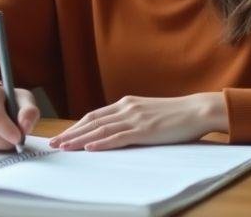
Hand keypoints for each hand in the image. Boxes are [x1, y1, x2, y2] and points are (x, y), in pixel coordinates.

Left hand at [48, 92, 227, 151]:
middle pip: (92, 122)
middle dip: (71, 133)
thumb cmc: (175, 114)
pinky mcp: (145, 130)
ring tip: (64, 147)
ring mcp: (135, 118)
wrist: (197, 110)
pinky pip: (119, 137)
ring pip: (100, 130)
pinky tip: (90, 148)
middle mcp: (126, 108)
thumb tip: (117, 128)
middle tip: (54, 143)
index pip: (94, 115)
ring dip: (80, 139)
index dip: (76, 126)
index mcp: (126, 103)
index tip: (62, 135)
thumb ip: (131, 118)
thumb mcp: (148, 112)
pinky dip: (102, 143)